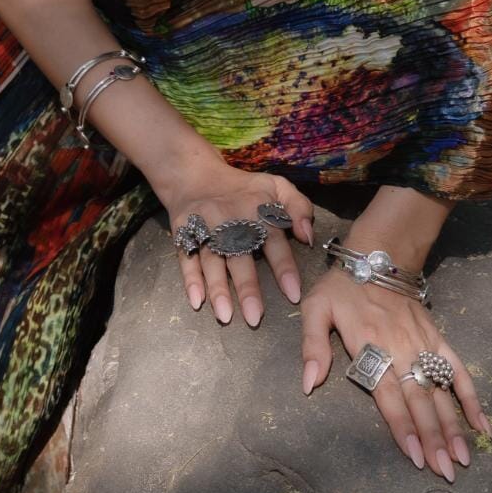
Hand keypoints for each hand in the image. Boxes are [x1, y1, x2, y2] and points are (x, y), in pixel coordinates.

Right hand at [160, 154, 314, 325]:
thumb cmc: (243, 189)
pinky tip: (196, 301)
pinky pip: (186, 258)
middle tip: (255, 317)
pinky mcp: (183, 233)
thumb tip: (308, 237)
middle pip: (239, 255)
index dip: (283, 267)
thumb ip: (299, 207)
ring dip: (218, 288)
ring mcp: (204, 227)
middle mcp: (230, 219)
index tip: (293, 294)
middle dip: (247, 287)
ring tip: (226, 316)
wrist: (194, 174)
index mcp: (257, 209)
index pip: (273, 241)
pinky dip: (190, 280)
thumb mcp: (276, 186)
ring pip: (211, 260)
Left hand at [300, 266, 491, 480]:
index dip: (402, 425)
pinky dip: (471, 396)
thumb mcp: (316, 309)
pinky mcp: (438, 338)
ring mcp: (424, 344)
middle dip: (433, 438)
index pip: (389, 394)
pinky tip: (482, 425)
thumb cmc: (342, 288)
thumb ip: (313, 345)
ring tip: (463, 458)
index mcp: (372, 346)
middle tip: (445, 471)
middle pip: (420, 400)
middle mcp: (402, 349)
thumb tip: (309, 384)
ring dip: (452, 425)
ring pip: (440, 391)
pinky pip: (458, 369)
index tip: (415, 456)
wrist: (378, 257)